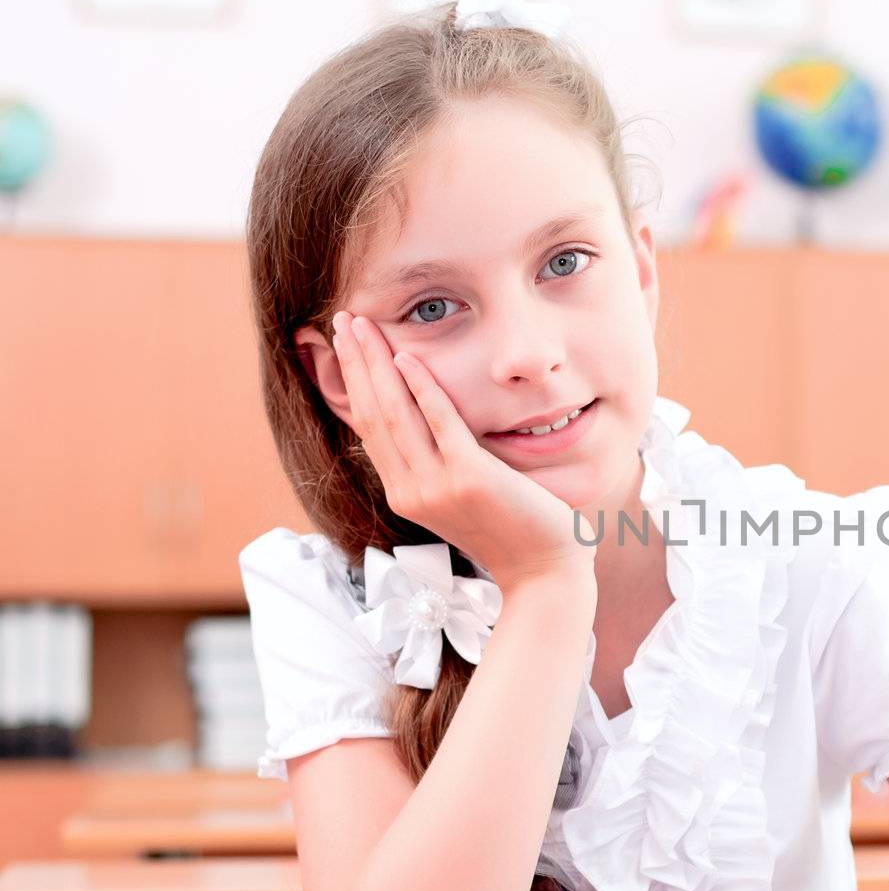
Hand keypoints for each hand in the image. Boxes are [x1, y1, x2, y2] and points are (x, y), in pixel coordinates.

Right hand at [331, 312, 594, 590]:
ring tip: (361, 325)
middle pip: (372, 413)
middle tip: (342, 318)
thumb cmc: (513, 531)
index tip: (344, 344)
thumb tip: (424, 421)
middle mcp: (411, 491)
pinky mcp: (469, 478)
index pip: (368, 427)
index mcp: (406, 494)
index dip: (352, 383)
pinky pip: (441, 423)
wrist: (544, 572)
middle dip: (355, 362)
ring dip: (375, 364)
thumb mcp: (461, 497)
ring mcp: (437, 486)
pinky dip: (422, 389)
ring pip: (395, 413)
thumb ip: (438, 463)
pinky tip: (407, 358)